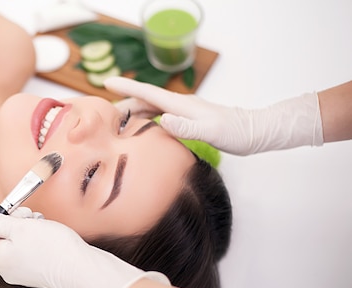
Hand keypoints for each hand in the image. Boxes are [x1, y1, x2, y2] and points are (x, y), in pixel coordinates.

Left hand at [0, 207, 169, 287]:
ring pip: (11, 243)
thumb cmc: (52, 247)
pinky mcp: (36, 271)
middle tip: (22, 214)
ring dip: (21, 227)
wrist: (81, 269)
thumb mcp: (20, 227)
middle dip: (6, 222)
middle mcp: (6, 269)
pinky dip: (31, 237)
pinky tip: (44, 229)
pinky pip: (25, 250)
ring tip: (37, 220)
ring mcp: (21, 272)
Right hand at [104, 76, 322, 155]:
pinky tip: (142, 128)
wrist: (256, 131)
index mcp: (181, 105)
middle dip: (124, 103)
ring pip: (151, 108)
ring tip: (116, 122)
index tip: (107, 82)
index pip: (148, 93)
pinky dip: (146, 119)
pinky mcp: (187, 119)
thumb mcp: (211, 133)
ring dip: (133, 112)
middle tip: (103, 113)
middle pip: (145, 100)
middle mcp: (180, 105)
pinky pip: (159, 116)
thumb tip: (163, 120)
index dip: (127, 87)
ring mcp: (184, 111)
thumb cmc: (237, 133)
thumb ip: (187, 128)